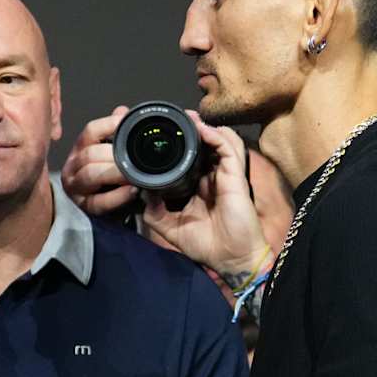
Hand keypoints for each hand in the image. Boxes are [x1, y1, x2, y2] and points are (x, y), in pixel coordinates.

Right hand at [60, 106, 137, 216]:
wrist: (114, 208)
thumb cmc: (114, 177)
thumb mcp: (115, 152)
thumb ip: (118, 133)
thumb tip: (123, 111)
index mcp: (81, 148)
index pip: (90, 131)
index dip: (110, 125)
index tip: (128, 125)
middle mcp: (73, 166)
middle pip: (90, 154)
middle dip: (115, 155)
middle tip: (137, 158)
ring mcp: (75, 188)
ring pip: (90, 175)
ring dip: (115, 173)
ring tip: (135, 175)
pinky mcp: (85, 208)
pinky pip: (99, 202)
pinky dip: (118, 196)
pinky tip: (132, 191)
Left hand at [60, 110, 269, 283]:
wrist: (231, 259)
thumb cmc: (206, 245)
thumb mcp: (171, 227)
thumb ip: (154, 211)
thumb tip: (141, 191)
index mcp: (199, 185)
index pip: (191, 157)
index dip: (181, 143)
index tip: (161, 133)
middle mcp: (213, 176)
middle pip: (206, 143)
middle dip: (192, 128)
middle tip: (174, 117)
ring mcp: (225, 174)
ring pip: (220, 139)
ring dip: (204, 126)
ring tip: (188, 118)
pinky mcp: (235, 176)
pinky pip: (228, 148)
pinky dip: (214, 136)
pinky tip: (201, 130)